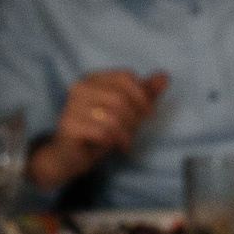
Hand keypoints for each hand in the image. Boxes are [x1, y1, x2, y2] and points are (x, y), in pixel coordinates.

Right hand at [29, 70, 168, 189]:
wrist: (69, 157)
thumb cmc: (99, 132)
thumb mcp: (126, 113)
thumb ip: (144, 94)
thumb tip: (164, 76)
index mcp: (93, 79)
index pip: (125, 77)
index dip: (142, 96)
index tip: (146, 114)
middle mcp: (80, 87)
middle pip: (120, 98)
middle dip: (133, 119)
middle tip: (131, 132)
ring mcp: (72, 105)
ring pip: (113, 116)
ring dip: (125, 133)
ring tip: (123, 141)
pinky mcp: (69, 125)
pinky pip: (102, 132)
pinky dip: (114, 142)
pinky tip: (112, 146)